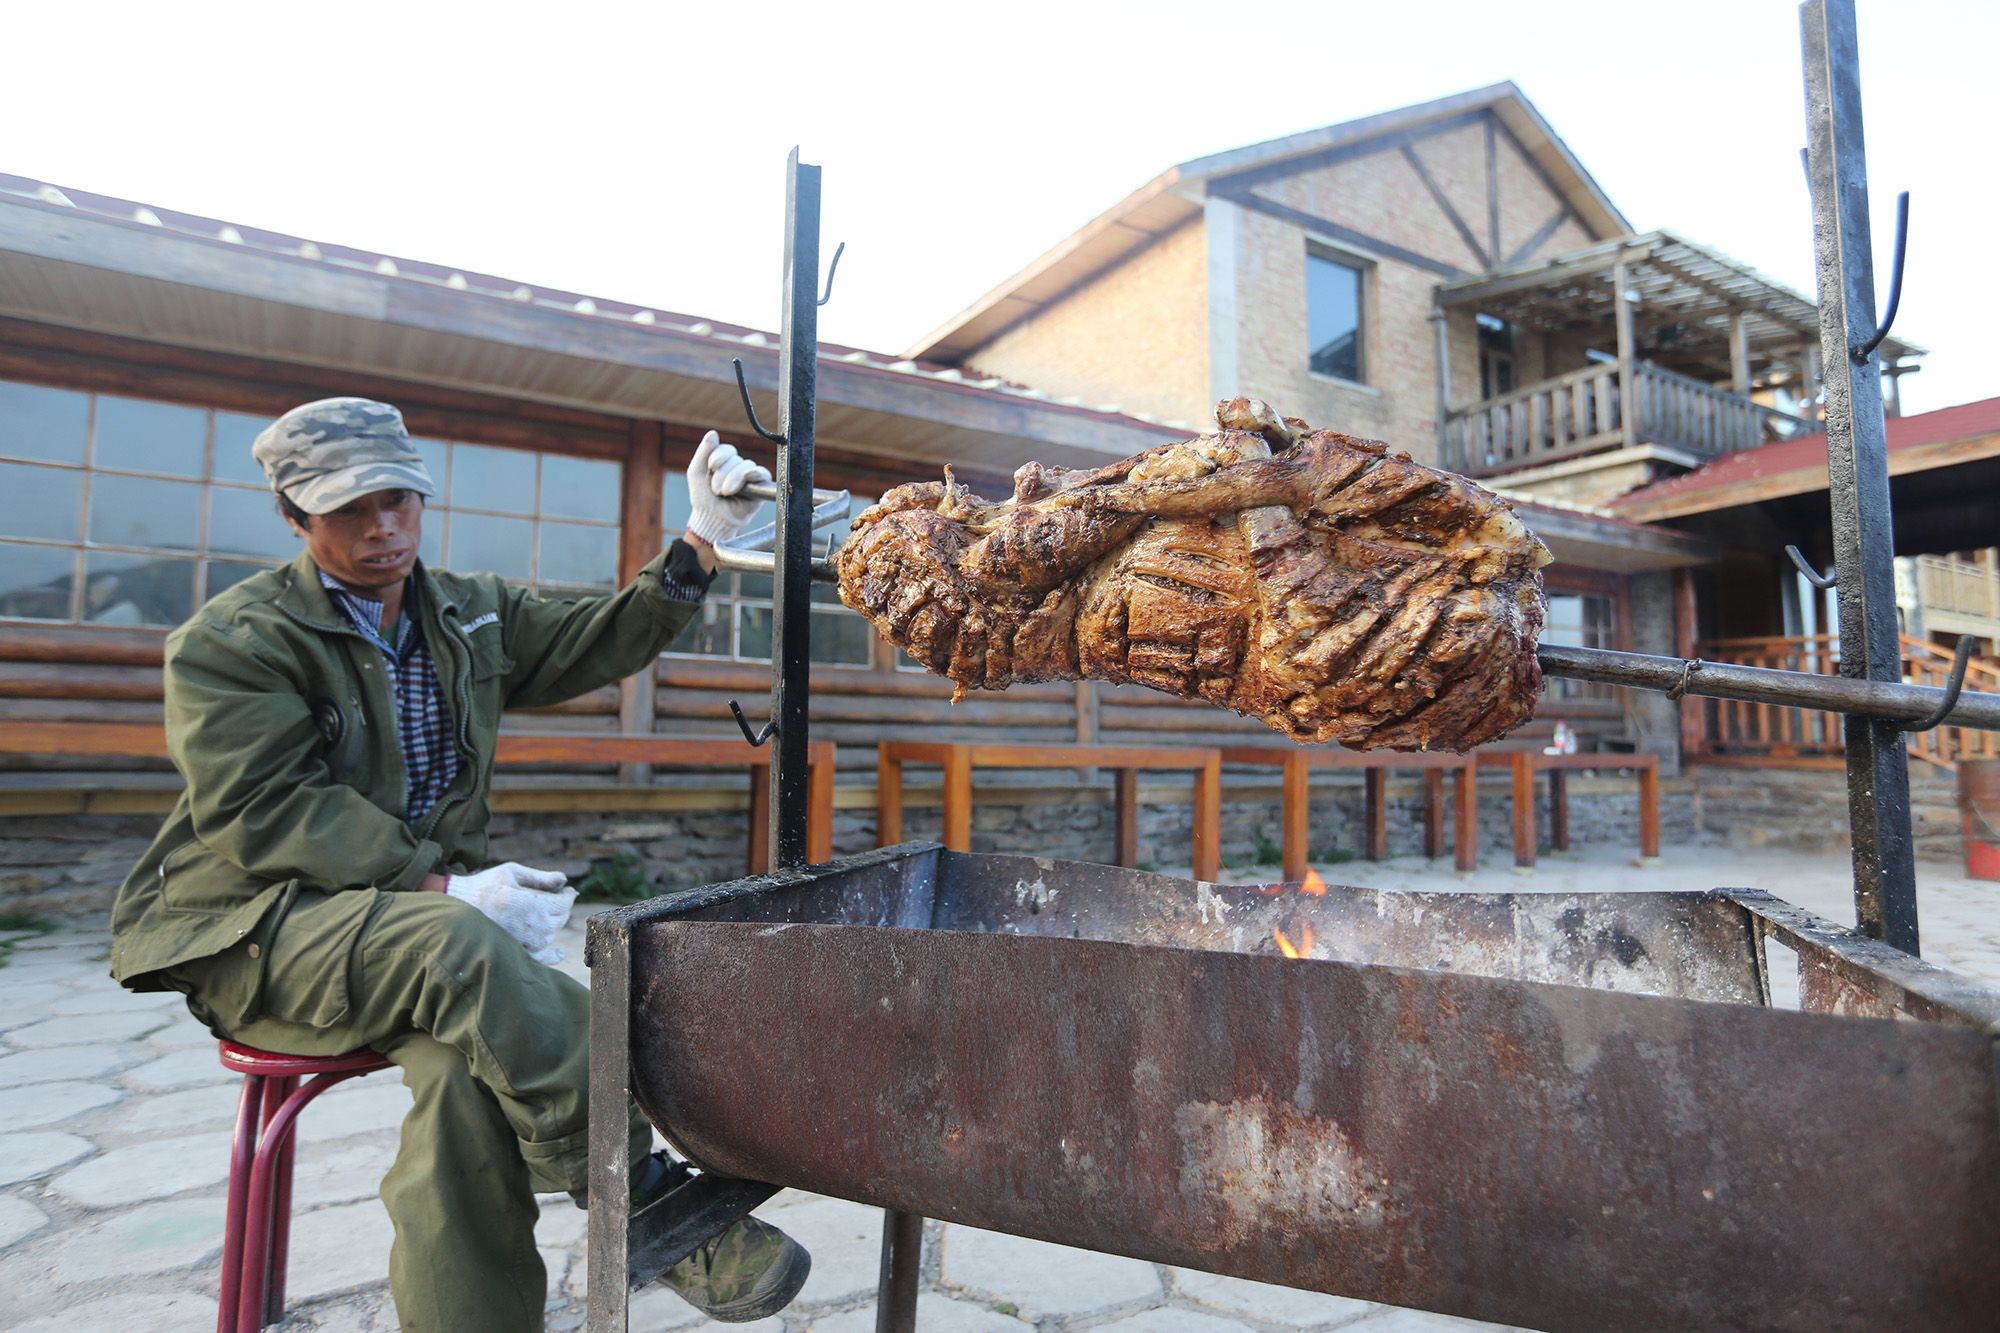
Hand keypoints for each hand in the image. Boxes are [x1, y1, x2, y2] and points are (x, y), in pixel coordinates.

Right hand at [443, 862, 575, 964]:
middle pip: (560, 918)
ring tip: (542, 913)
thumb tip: (564, 880)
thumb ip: (540, 877)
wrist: (456, 907)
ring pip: (551, 934)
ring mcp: (524, 942)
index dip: (568, 895)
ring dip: (552, 923)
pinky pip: (541, 958)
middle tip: (555, 898)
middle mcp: (531, 926)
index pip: (563, 903)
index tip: (566, 890)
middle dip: (561, 907)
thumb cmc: (484, 886)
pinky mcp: (515, 952)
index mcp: (531, 903)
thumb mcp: (511, 872)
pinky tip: (559, 952)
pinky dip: (552, 955)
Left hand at [683, 431, 770, 546]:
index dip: (718, 457)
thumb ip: (703, 452)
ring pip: (746, 466)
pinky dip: (754, 474)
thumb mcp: (696, 472)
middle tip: (716, 490)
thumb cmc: (703, 498)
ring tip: (725, 493)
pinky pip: (762, 473)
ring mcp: (749, 477)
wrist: (712, 519)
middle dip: (723, 474)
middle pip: (735, 458)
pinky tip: (745, 481)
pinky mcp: (760, 487)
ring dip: (733, 479)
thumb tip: (713, 433)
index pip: (726, 449)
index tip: (711, 468)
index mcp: (724, 462)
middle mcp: (737, 467)